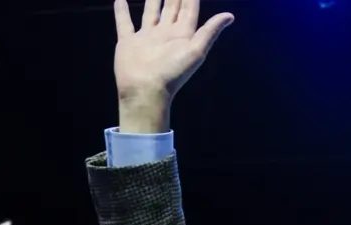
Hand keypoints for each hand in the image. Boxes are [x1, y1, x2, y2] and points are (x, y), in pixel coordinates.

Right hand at [113, 0, 234, 131]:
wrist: (145, 89)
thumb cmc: (172, 72)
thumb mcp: (196, 50)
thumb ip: (210, 31)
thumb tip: (230, 16)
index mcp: (182, 35)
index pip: (189, 9)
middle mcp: (166, 34)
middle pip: (172, 7)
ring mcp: (147, 37)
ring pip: (151, 12)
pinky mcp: (129, 42)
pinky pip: (124, 22)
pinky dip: (122, 12)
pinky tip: (120, 0)